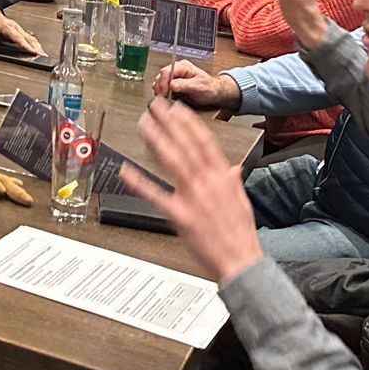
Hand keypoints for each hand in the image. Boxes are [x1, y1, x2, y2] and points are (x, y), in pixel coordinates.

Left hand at [0, 6, 40, 53]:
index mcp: (8, 27)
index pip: (18, 38)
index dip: (26, 45)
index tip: (32, 51)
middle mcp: (15, 27)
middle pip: (28, 38)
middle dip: (35, 47)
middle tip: (42, 55)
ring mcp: (18, 28)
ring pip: (30, 37)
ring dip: (37, 45)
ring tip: (43, 54)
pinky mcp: (19, 30)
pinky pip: (29, 36)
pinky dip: (35, 43)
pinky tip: (38, 48)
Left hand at [120, 97, 264, 283]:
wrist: (241, 262)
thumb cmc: (240, 235)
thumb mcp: (242, 202)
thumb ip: (233, 182)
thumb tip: (232, 168)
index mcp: (223, 178)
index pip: (205, 143)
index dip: (190, 124)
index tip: (178, 109)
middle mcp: (208, 183)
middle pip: (186, 146)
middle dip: (170, 124)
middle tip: (155, 107)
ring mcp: (193, 198)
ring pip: (172, 162)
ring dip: (156, 140)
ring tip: (143, 125)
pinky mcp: (180, 215)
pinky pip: (156, 195)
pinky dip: (140, 182)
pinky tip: (126, 171)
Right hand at [152, 58, 240, 110]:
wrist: (215, 92)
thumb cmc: (210, 88)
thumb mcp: (199, 86)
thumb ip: (185, 85)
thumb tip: (172, 84)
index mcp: (183, 66)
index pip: (166, 71)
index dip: (163, 82)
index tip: (164, 93)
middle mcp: (177, 70)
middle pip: (161, 76)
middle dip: (160, 87)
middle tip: (163, 97)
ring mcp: (174, 76)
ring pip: (159, 81)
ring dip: (160, 91)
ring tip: (166, 98)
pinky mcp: (173, 84)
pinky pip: (163, 87)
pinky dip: (163, 93)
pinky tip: (168, 98)